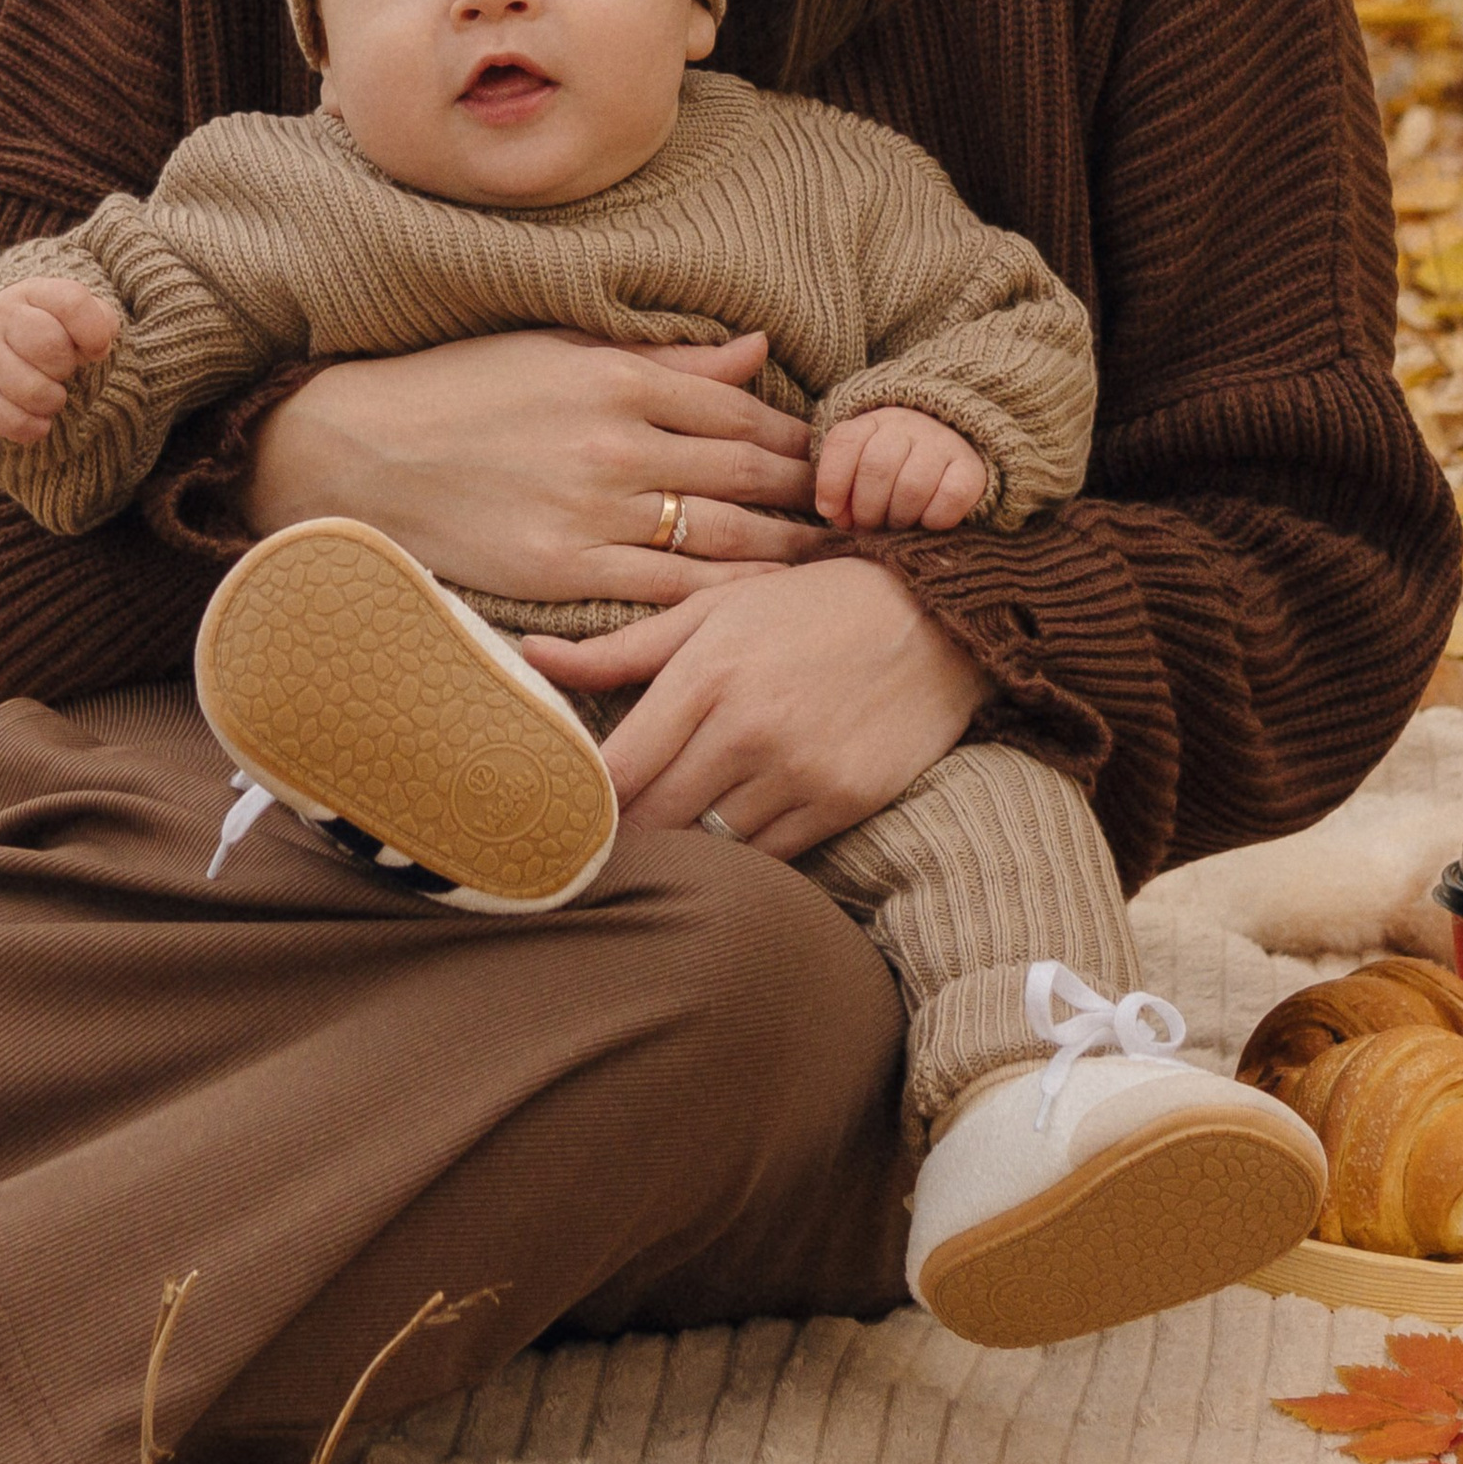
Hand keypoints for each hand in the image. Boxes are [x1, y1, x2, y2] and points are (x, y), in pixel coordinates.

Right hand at [0, 276, 125, 442]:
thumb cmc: (41, 329)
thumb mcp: (67, 313)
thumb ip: (97, 318)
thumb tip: (103, 338)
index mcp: (32, 292)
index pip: (72, 302)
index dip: (94, 332)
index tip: (97, 349)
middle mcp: (0, 317)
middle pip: (51, 346)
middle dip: (67, 366)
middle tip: (61, 370)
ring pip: (34, 391)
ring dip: (54, 401)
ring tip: (49, 394)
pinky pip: (14, 422)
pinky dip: (35, 427)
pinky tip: (37, 418)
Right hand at [245, 329, 837, 602]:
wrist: (361, 452)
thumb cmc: (460, 389)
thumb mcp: (560, 347)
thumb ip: (665, 356)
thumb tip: (756, 348)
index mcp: (620, 375)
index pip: (742, 408)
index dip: (799, 434)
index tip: (836, 452)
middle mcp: (619, 442)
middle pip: (749, 472)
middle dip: (810, 494)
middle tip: (859, 512)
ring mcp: (595, 510)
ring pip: (723, 535)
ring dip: (785, 550)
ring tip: (830, 562)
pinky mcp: (566, 569)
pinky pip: (667, 590)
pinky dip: (723, 599)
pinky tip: (760, 608)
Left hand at [524, 557, 984, 857]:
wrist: (936, 617)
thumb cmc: (809, 606)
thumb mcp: (714, 609)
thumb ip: (620, 647)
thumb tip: (527, 654)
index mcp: (706, 674)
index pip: (617, 769)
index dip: (581, 802)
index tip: (559, 812)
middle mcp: (748, 729)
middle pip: (654, 818)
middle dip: (621, 834)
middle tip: (596, 841)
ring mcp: (799, 772)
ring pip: (709, 845)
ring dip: (680, 849)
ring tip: (659, 842)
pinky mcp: (842, 804)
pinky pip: (767, 857)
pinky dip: (739, 857)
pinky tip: (725, 842)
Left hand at [815, 404, 986, 532]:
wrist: (950, 457)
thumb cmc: (893, 474)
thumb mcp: (859, 469)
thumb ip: (839, 487)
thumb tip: (835, 514)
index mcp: (873, 422)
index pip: (845, 441)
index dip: (832, 482)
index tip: (830, 512)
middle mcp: (908, 425)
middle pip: (877, 467)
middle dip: (866, 509)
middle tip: (869, 526)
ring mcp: (943, 443)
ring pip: (912, 486)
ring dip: (898, 518)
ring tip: (896, 525)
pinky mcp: (972, 469)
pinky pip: (950, 498)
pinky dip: (934, 519)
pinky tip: (926, 522)